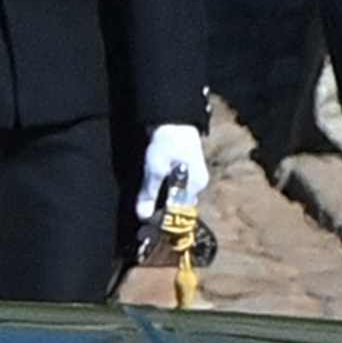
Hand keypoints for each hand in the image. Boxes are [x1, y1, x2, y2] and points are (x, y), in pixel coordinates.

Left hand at [133, 123, 209, 237]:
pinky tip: (155, 191)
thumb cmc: (167, 142)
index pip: (180, 212)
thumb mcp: (154, 169)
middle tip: (145, 215)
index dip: (164, 219)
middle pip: (180, 206)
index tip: (148, 224)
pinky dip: (166, 192)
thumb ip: (149, 193)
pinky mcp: (188, 170)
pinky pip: (177, 188)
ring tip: (148, 204)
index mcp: (194, 185)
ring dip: (164, 202)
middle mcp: (199, 184)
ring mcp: (195, 177)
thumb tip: (143, 216)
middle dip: (163, 212)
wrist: (172, 118)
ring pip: (178, 197)